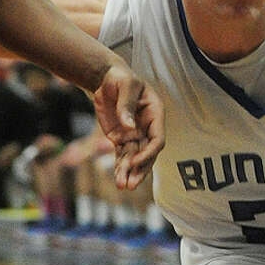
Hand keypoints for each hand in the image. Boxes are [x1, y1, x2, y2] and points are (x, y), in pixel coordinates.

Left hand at [91, 64, 164, 188]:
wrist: (107, 78)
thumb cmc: (121, 78)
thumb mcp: (126, 86)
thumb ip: (127, 105)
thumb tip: (129, 127)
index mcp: (155, 114)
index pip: (157, 139)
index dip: (149, 152)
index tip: (135, 161)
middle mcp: (147, 127)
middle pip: (148, 153)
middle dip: (140, 169)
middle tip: (132, 184)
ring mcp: (134, 134)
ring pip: (135, 158)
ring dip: (130, 172)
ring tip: (123, 186)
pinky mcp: (121, 138)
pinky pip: (122, 155)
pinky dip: (120, 167)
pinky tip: (118, 179)